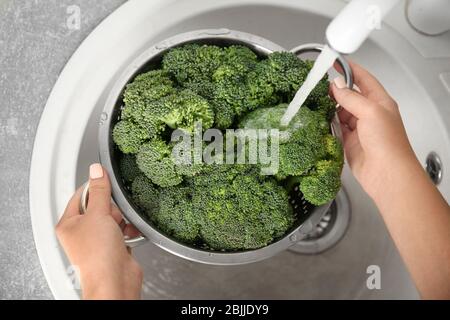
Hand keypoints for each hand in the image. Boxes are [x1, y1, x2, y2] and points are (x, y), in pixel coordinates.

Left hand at [56, 163, 142, 299]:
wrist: (115, 280)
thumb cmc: (97, 256)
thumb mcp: (98, 214)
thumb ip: (99, 191)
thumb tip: (96, 171)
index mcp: (68, 224)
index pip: (80, 195)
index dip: (95, 188)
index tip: (106, 182)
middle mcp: (81, 232)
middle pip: (100, 205)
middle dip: (112, 209)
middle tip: (112, 216)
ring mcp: (98, 240)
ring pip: (113, 217)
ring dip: (122, 220)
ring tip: (121, 228)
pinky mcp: (113, 246)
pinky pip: (122, 229)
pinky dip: (128, 230)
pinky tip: (129, 234)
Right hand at [330, 62, 416, 201]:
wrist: (386, 173)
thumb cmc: (387, 142)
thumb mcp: (370, 112)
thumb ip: (352, 97)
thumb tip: (337, 85)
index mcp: (380, 102)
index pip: (364, 79)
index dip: (350, 69)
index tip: (336, 62)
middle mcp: (370, 114)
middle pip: (350, 96)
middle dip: (336, 90)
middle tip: (319, 86)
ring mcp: (359, 129)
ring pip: (341, 112)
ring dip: (330, 107)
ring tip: (316, 101)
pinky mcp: (349, 142)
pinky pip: (335, 128)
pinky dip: (327, 123)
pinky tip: (319, 119)